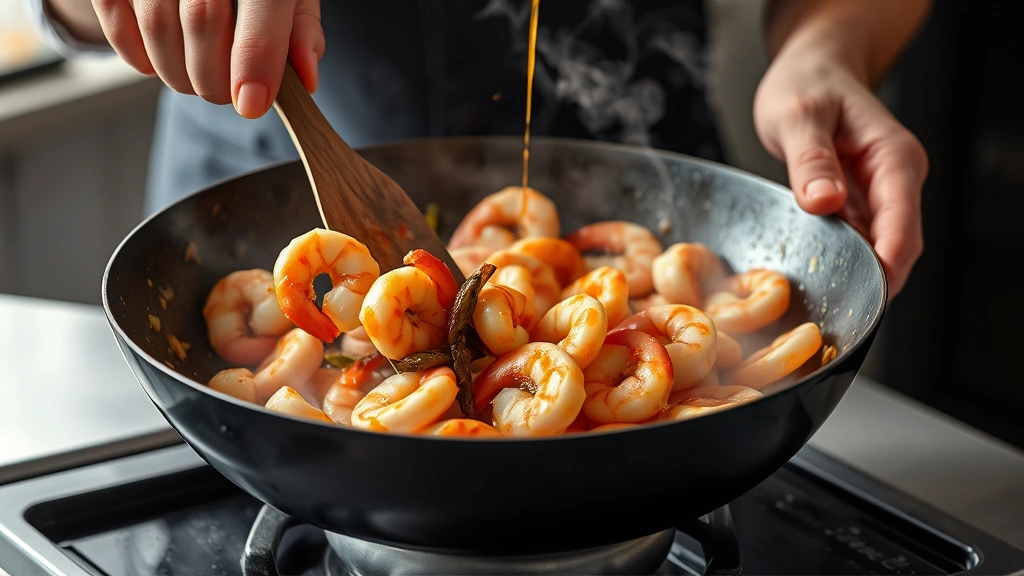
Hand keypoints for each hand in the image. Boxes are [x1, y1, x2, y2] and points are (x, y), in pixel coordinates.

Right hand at [92, 0, 323, 116]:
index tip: (252, 105)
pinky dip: (137, 56)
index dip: (255, 63)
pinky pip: (118, 21)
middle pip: (203, 21)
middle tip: (226, 95)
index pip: (259, 8)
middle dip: (215, 79)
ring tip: (197, 80)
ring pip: (158, 26)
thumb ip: (299, 30)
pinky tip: (159, 63)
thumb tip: (306, 78)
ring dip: (178, 75)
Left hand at [753, 50, 927, 296]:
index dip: (888, 262)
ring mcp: (879, 196)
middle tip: (836, 316)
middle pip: (897, 247)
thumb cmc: (807, 85)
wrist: (811, 71)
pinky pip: (855, 243)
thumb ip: (810, 158)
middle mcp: (895, 181)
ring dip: (855, 277)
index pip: (901, 221)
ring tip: (821, 306)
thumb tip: (824, 200)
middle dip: (873, 282)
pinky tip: (814, 280)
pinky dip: (840, 262)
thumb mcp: (798, 116)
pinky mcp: (859, 206)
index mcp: (893, 158)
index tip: (871, 295)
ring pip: (877, 250)